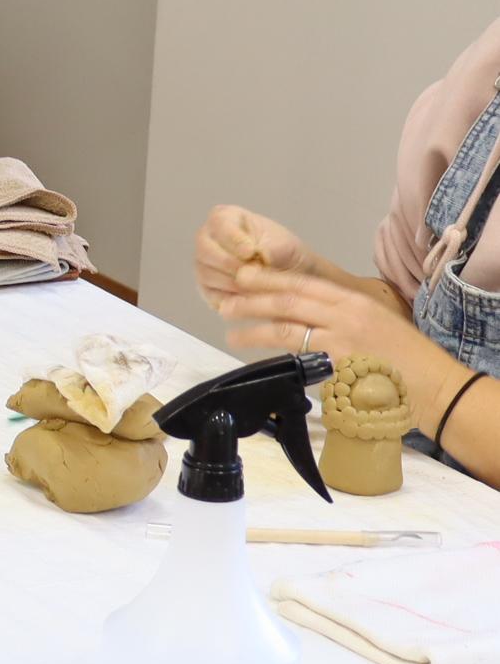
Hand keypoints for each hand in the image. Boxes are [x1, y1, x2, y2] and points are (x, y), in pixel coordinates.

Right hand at [195, 205, 311, 308]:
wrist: (291, 274)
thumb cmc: (284, 252)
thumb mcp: (283, 244)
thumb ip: (267, 248)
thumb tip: (252, 263)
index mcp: (223, 218)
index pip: (219, 224)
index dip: (234, 240)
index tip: (251, 252)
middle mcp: (206, 239)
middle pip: (206, 250)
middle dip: (234, 265)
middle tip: (256, 271)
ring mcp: (202, 265)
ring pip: (208, 275)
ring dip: (236, 283)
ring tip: (259, 285)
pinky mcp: (206, 289)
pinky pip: (212, 295)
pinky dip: (234, 299)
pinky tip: (252, 297)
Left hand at [213, 262, 455, 402]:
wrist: (437, 386)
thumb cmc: (406, 357)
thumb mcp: (375, 322)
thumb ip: (341, 314)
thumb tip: (306, 313)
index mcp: (353, 299)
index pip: (302, 282)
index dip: (268, 278)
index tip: (242, 277)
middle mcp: (346, 313)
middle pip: (289, 300)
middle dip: (252, 300)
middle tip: (225, 303)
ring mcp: (343, 339)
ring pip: (287, 328)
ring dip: (255, 329)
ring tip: (232, 333)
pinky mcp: (342, 367)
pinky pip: (302, 359)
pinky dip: (279, 358)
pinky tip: (262, 360)